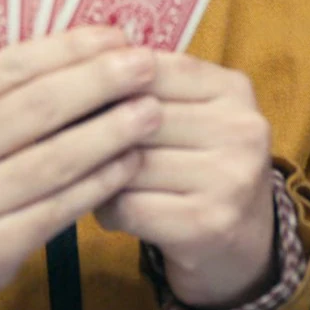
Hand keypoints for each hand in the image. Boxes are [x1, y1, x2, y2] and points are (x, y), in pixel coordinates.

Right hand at [0, 27, 160, 309]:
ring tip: (151, 110)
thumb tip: (71, 54)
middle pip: (38, 107)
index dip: (69, 48)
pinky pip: (58, 208)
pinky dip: (100, 181)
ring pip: (56, 159)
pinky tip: (128, 162)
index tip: (114, 35)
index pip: (10, 68)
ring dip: (112, 130)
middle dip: (101, 81)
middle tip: (146, 64)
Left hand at [95, 53, 276, 309]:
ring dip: (97, 170)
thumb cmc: (199, 164)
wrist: (244, 246)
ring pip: (130, 161)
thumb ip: (148, 83)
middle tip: (65, 133)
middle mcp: (240, 130)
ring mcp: (229, 180)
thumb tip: (78, 64)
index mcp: (232, 88)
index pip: (152, 67)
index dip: (105, 78)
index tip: (73, 87)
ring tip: (89, 173)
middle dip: (94, 126)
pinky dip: (107, 208)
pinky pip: (129, 205)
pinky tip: (108, 207)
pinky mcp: (208, 225)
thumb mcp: (191, 111)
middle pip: (138, 114)